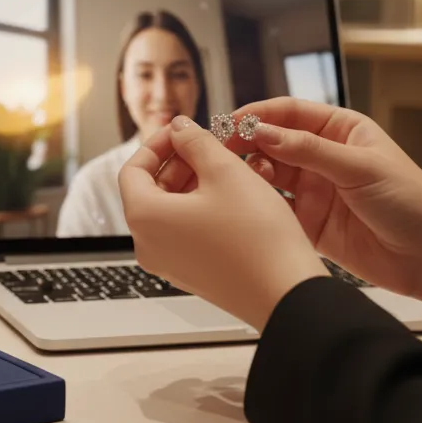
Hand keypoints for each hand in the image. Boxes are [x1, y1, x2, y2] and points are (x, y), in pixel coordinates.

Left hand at [118, 115, 329, 330]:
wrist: (288, 294)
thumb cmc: (257, 236)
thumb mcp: (226, 172)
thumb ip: (196, 142)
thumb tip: (179, 128)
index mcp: (145, 218)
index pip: (133, 170)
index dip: (157, 143)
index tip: (181, 130)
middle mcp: (149, 245)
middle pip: (150, 190)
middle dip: (178, 162)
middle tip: (208, 144)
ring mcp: (169, 264)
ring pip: (171, 210)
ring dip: (193, 183)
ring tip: (226, 165)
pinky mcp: (192, 275)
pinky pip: (186, 231)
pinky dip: (202, 208)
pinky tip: (233, 194)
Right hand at [227, 97, 421, 318]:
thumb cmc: (414, 204)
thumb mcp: (362, 168)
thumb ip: (309, 150)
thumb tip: (264, 132)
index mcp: (341, 131)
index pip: (290, 113)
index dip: (259, 115)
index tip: (232, 122)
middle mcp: (324, 158)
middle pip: (273, 142)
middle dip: (247, 143)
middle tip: (222, 150)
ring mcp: (315, 190)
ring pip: (269, 174)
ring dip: (251, 173)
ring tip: (239, 178)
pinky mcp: (308, 223)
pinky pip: (274, 208)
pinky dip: (258, 204)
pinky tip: (249, 203)